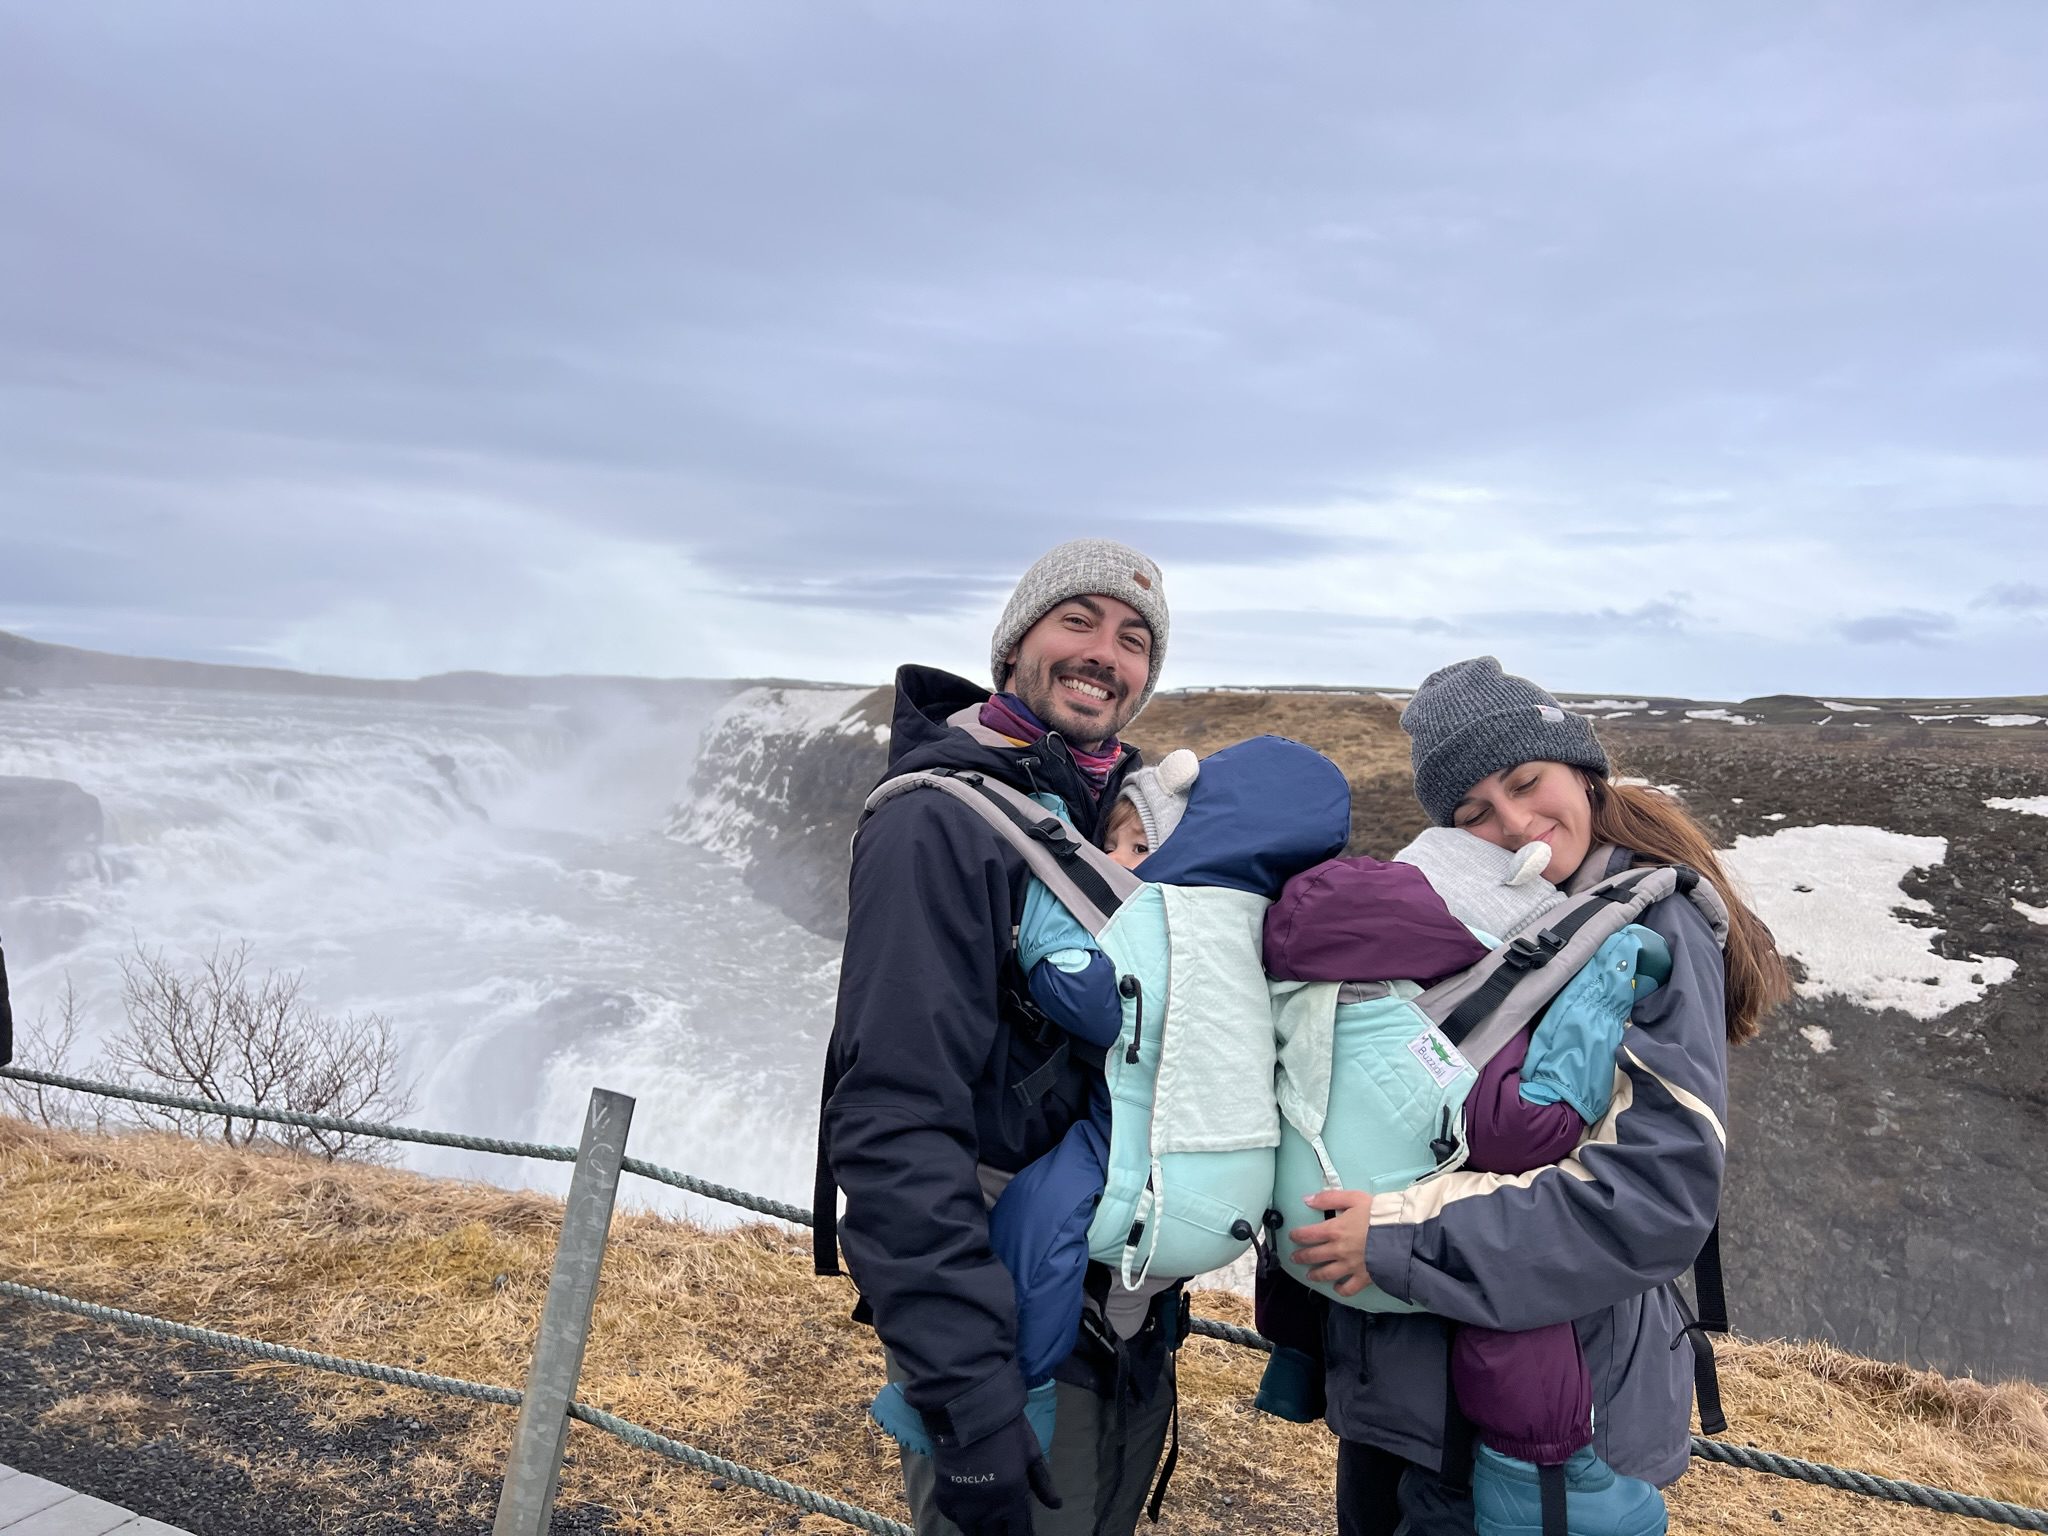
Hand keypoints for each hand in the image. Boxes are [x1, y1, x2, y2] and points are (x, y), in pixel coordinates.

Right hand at [930, 1411, 1061, 1535]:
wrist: (968, 1414)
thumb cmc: (1006, 1429)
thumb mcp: (1031, 1453)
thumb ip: (1043, 1483)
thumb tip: (1057, 1505)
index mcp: (1013, 1500)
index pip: (1020, 1533)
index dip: (1023, 1535)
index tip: (1022, 1532)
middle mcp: (988, 1511)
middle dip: (1002, 1534)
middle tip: (1003, 1526)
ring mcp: (964, 1507)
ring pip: (973, 1532)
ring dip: (981, 1529)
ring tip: (986, 1523)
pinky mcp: (945, 1499)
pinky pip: (955, 1518)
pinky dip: (962, 1517)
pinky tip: (968, 1508)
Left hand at [1288, 1188, 1374, 1296]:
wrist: (1400, 1234)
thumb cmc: (1378, 1214)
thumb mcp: (1354, 1198)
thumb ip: (1329, 1198)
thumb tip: (1307, 1199)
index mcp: (1334, 1230)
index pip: (1308, 1235)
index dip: (1297, 1236)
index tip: (1292, 1237)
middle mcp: (1338, 1250)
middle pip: (1313, 1256)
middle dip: (1301, 1257)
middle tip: (1295, 1258)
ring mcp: (1349, 1266)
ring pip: (1326, 1274)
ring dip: (1315, 1274)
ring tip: (1310, 1275)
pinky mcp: (1362, 1277)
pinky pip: (1348, 1289)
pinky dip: (1340, 1290)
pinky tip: (1337, 1288)